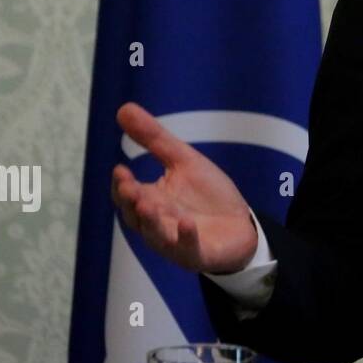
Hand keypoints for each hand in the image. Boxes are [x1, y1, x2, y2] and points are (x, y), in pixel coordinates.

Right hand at [110, 102, 258, 273]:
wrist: (242, 225)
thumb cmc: (207, 196)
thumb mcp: (183, 160)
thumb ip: (154, 139)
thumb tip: (123, 108)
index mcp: (150, 202)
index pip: (127, 195)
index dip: (121, 185)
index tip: (120, 169)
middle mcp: (157, 224)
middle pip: (136, 216)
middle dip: (131, 201)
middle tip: (129, 187)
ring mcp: (176, 241)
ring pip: (157, 235)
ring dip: (152, 221)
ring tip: (149, 204)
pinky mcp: (198, 254)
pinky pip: (188, 249)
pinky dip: (185, 237)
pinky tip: (187, 223)